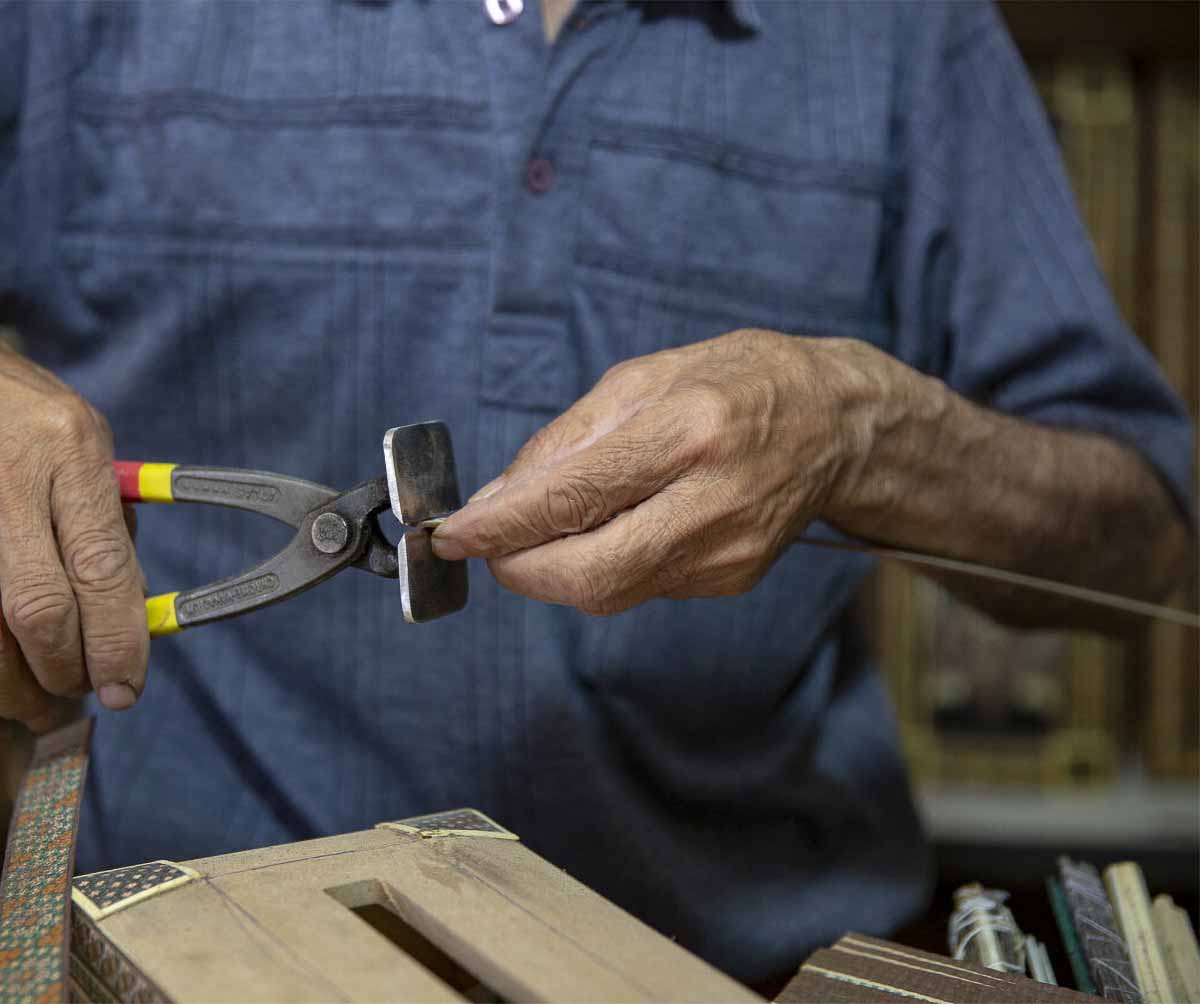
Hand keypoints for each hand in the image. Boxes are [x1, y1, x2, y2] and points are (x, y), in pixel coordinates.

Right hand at [0, 343, 147, 729]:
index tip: (128, 687)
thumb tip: (132, 618)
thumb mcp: (87, 447)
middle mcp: (10, 481)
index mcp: (70, 452)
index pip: (102, 569)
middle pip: (37, 608)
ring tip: (35, 702)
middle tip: (79, 695)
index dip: (117, 642)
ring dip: (12, 685)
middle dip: (63, 669)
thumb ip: (108, 530)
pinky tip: (2, 672)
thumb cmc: (28, 415)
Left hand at [432, 329, 883, 613]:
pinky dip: (604, 564)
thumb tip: (497, 499)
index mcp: (689, 430)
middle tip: (486, 547)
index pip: (574, 497)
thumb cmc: (739, 382)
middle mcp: (713, 501)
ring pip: (610, 591)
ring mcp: (728, 552)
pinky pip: (642, 586)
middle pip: (591, 574)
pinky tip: (613, 528)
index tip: (451, 534)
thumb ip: (566, 441)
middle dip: (519, 570)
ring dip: (555, 570)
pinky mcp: (732, 579)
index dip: (501, 526)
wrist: (837, 424)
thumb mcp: (645, 377)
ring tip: (544, 530)